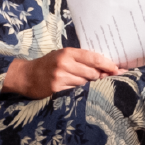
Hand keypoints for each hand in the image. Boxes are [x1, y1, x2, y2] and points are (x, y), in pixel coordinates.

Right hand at [3, 49, 124, 98]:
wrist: (25, 76)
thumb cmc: (47, 65)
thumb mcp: (61, 56)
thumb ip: (79, 60)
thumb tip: (104, 68)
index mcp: (67, 53)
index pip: (94, 58)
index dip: (108, 65)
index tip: (118, 69)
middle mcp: (64, 63)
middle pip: (93, 73)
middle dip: (101, 77)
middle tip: (105, 79)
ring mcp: (60, 77)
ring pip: (86, 83)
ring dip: (90, 85)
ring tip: (87, 84)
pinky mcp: (57, 89)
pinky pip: (76, 91)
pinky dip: (80, 91)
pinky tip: (78, 91)